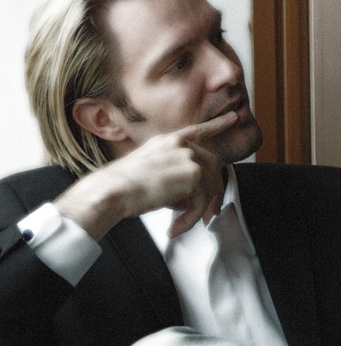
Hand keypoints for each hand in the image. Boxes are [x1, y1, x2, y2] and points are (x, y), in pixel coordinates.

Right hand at [54, 111, 237, 239]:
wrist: (112, 190)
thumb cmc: (122, 185)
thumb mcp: (149, 173)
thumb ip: (172, 176)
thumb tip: (185, 197)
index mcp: (167, 142)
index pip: (197, 130)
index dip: (217, 124)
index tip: (232, 118)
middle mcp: (179, 145)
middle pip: (211, 166)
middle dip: (213, 192)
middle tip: (209, 211)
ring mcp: (187, 156)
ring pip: (208, 187)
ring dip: (197, 211)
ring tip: (181, 224)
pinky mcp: (192, 174)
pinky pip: (201, 202)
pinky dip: (190, 219)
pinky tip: (176, 227)